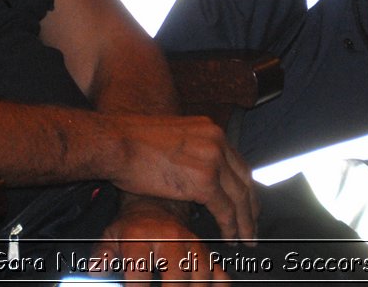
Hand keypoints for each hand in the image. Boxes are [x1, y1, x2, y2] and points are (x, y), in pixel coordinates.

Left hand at [93, 199, 226, 284]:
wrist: (156, 204)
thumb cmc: (132, 227)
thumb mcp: (111, 236)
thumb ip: (102, 255)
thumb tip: (94, 272)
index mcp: (141, 237)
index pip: (138, 267)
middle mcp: (169, 239)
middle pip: (176, 273)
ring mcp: (191, 245)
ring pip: (202, 273)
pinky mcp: (206, 251)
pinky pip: (220, 272)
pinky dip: (218, 285)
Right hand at [108, 114, 256, 245]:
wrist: (116, 142)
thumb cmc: (132, 142)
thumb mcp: (170, 138)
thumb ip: (190, 151)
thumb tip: (194, 173)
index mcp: (209, 128)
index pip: (237, 162)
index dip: (244, 187)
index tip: (247, 203)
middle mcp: (217, 140)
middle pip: (244, 179)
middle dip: (250, 206)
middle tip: (251, 225)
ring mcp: (213, 159)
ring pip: (240, 197)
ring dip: (245, 222)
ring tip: (245, 238)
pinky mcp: (205, 180)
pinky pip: (226, 210)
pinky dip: (231, 227)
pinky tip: (230, 238)